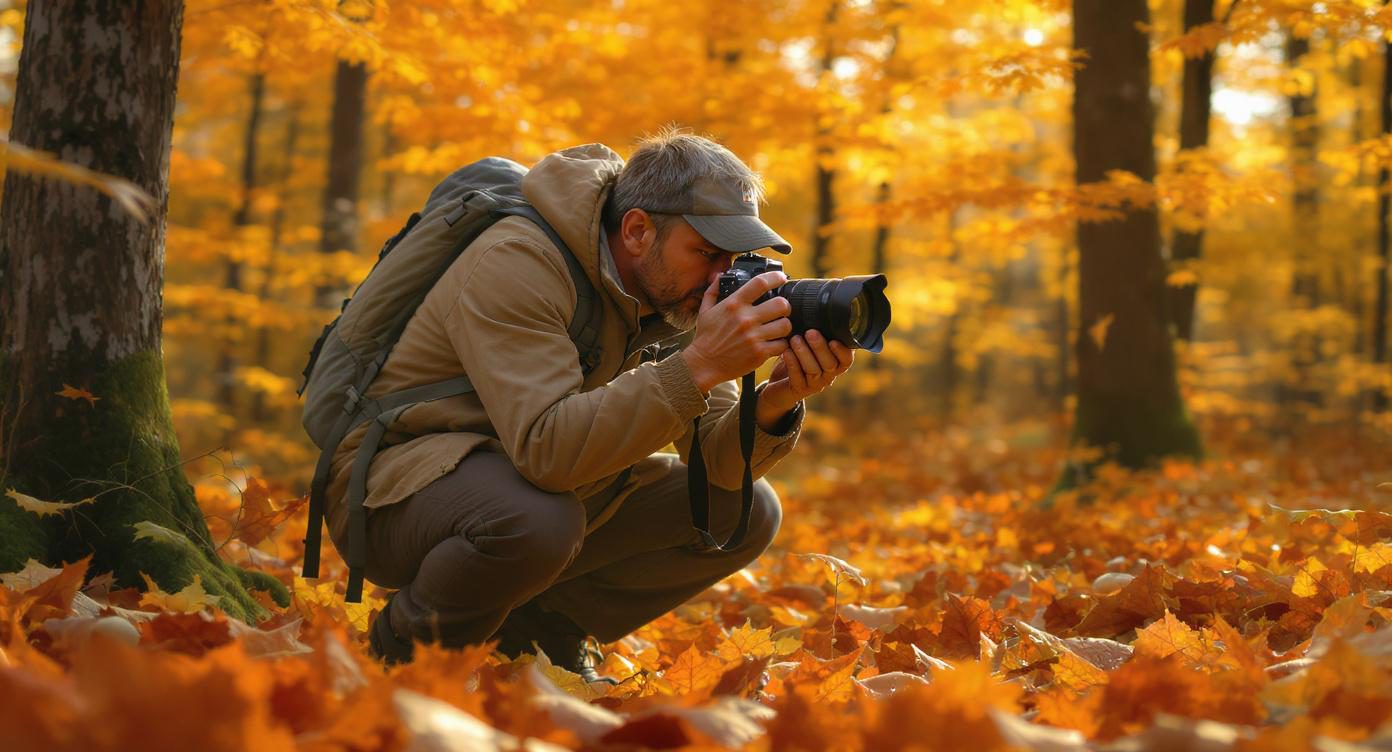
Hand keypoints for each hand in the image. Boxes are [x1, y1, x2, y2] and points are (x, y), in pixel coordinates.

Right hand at [680, 271, 791, 392]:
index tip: (780, 278)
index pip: (760, 283)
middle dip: (785, 306)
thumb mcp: (705, 310)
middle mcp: (745, 319)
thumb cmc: (705, 338)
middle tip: (781, 310)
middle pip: (781, 304)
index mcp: (734, 305)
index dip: (775, 277)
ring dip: (784, 326)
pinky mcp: (759, 354)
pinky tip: (774, 343)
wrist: (703, 364)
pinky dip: (781, 344)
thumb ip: (713, 290)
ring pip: (785, 325)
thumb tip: (720, 275)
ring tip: (778, 328)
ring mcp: (753, 337)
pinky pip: (782, 345)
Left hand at [758, 329, 853, 419]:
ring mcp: (814, 384)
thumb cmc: (797, 358)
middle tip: (810, 332)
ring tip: (795, 339)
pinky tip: (785, 352)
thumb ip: (815, 333)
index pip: (846, 360)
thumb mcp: (808, 344)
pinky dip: (792, 363)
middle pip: (830, 364)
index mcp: (835, 363)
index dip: (842, 351)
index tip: (833, 339)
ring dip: (804, 353)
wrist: (780, 384)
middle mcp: (828, 375)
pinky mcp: (799, 389)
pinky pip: (797, 377)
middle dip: (820, 347)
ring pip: (813, 370)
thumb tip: (815, 309)